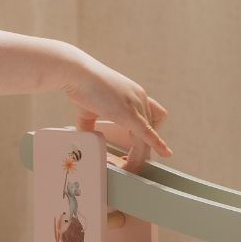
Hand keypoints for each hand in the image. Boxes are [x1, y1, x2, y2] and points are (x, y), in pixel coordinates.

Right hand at [62, 56, 170, 172]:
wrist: (76, 73)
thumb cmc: (80, 86)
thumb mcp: (88, 111)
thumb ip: (90, 127)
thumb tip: (86, 140)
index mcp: (133, 95)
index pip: (149, 120)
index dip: (148, 137)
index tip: (142, 151)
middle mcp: (140, 98)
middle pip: (151, 131)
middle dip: (143, 150)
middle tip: (131, 165)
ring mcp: (136, 104)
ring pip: (146, 137)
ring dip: (139, 156)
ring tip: (130, 168)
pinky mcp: (129, 112)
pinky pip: (146, 133)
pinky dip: (156, 145)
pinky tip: (164, 153)